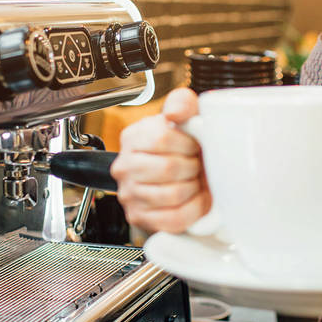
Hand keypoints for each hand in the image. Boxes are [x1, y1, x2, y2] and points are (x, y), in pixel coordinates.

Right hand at [110, 88, 211, 233]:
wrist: (176, 174)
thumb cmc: (181, 146)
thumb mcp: (183, 116)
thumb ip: (182, 103)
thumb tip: (175, 112)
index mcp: (133, 138)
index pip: (161, 139)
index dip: (187, 143)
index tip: (194, 145)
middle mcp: (125, 167)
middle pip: (167, 168)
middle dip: (192, 167)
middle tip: (196, 164)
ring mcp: (129, 194)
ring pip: (172, 195)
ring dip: (194, 188)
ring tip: (195, 180)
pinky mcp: (140, 217)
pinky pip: (174, 218)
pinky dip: (193, 209)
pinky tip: (196, 199)